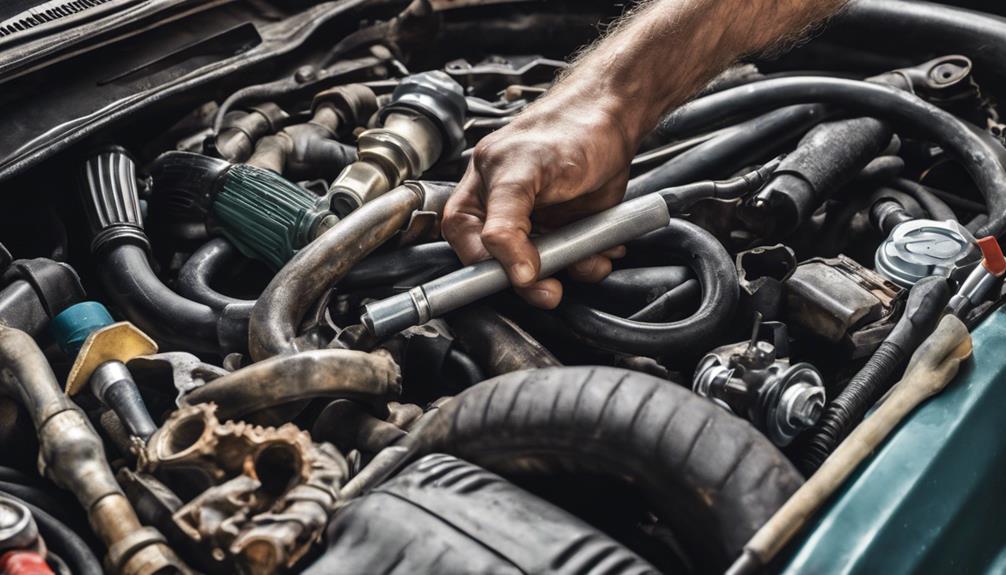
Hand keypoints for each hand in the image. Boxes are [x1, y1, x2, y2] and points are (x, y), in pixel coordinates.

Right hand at [442, 95, 635, 308]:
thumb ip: (507, 223)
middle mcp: (507, 209)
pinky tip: (602, 247)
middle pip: (503, 261)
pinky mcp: (570, 228)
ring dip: (569, 269)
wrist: (618, 117)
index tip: (513, 276)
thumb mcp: (523, 174)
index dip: (483, 263)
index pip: (464, 238)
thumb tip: (512, 272)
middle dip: (530, 279)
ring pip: (543, 267)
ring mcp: (540, 220)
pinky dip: (590, 261)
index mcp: (482, 190)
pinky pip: (574, 260)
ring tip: (589, 256)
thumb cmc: (568, 127)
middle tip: (549, 289)